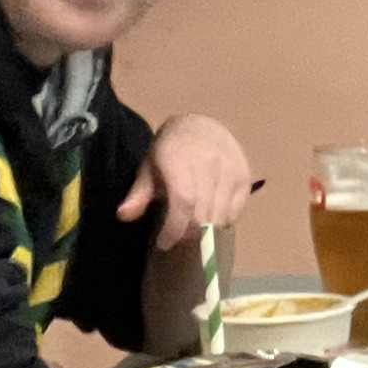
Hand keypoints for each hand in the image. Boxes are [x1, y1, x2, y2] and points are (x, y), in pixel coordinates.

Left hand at [118, 115, 253, 248]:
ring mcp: (231, 170)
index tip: (163, 242)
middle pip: (203, 214)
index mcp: (180, 160)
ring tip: (192, 228)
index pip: (183, 203)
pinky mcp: (245, 177)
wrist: (202, 125)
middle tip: (178, 236)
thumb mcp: (149, 167)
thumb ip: (138, 195)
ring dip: (206, 231)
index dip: (174, 229)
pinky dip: (222, 222)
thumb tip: (123, 216)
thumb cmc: (171, 149)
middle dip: (188, 233)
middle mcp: (209, 164)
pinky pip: (235, 212)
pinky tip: (210, 217)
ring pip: (220, 216)